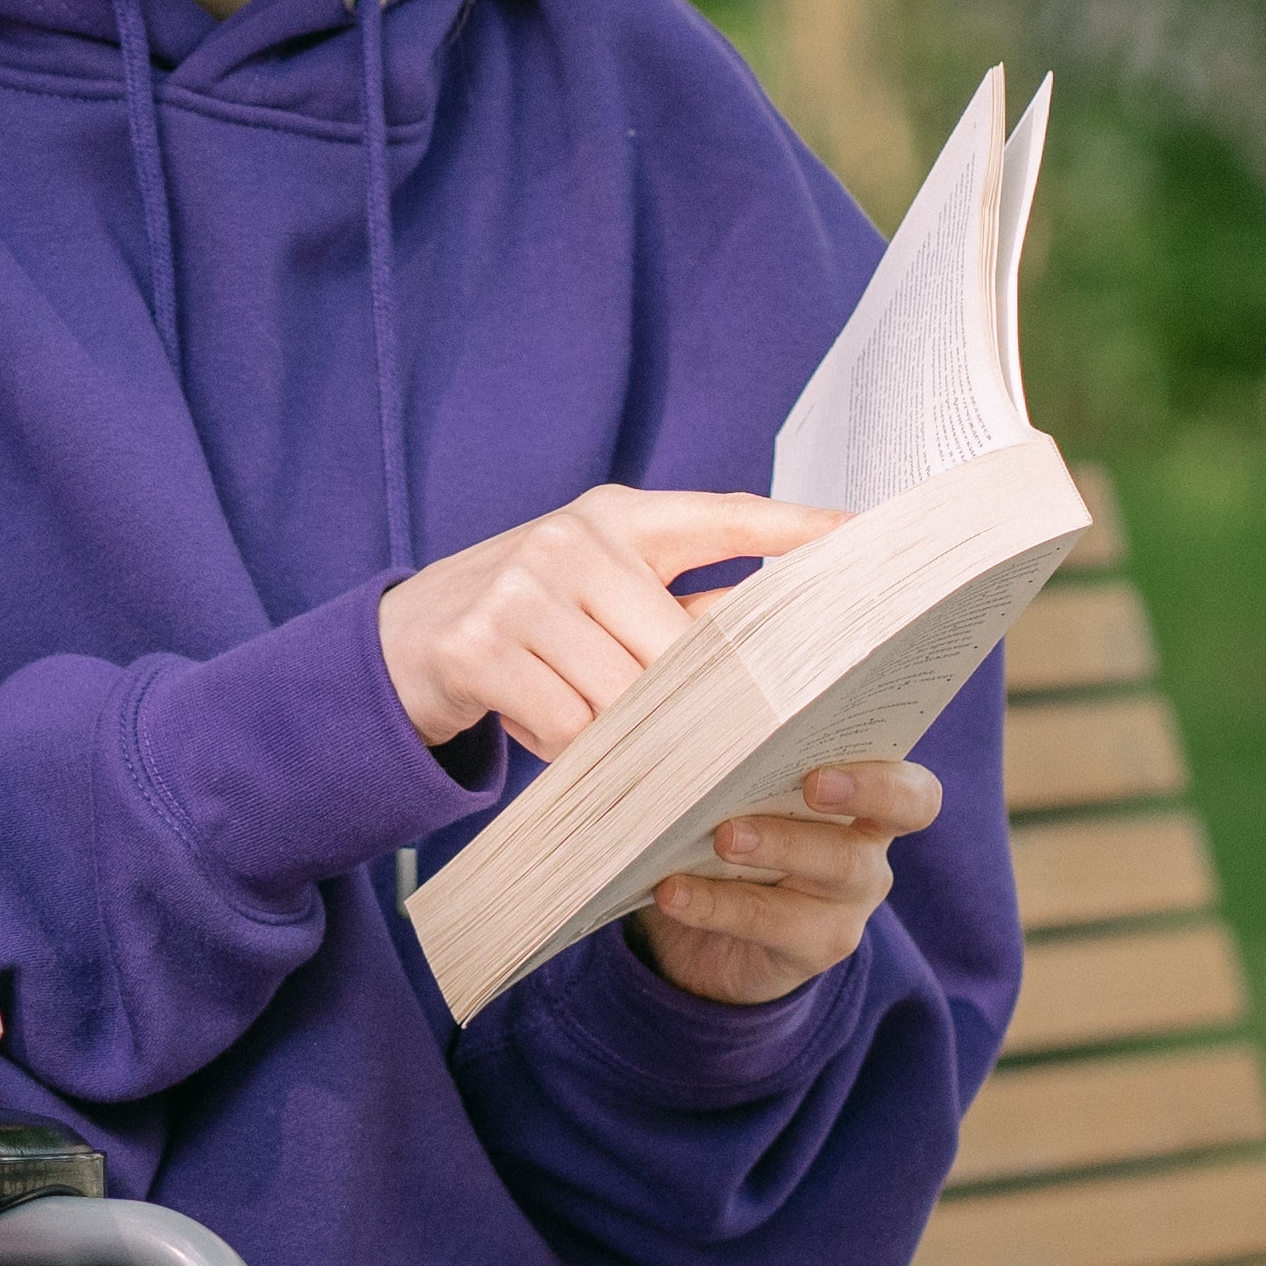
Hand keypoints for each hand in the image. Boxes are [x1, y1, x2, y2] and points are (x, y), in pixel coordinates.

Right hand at [378, 488, 838, 759]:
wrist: (396, 644)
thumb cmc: (523, 625)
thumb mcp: (599, 596)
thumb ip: (678, 611)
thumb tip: (785, 649)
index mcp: (619, 516)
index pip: (728, 516)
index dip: (801, 528)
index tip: (870, 537)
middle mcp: (574, 538)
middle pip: (682, 644)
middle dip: (696, 702)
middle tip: (712, 739)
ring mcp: (523, 587)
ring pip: (625, 697)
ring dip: (624, 735)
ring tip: (598, 728)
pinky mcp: (481, 644)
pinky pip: (567, 725)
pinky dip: (569, 749)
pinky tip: (549, 734)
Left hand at [635, 757, 941, 1005]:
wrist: (696, 941)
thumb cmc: (718, 833)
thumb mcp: (727, 792)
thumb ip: (727, 748)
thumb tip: (685, 690)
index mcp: (860, 797)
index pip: (911, 785)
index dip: (888, 772)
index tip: (839, 753)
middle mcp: (867, 848)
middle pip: (893, 814)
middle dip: (858, 790)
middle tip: (809, 782)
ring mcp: (846, 903)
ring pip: (837, 867)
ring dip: (780, 844)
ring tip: (723, 835)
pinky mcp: (811, 947)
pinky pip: (772, 924)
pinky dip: (716, 904)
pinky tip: (671, 891)